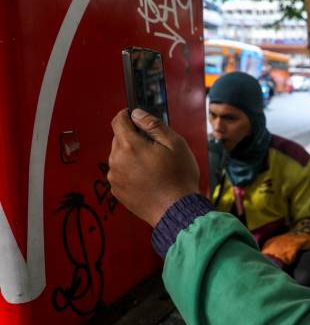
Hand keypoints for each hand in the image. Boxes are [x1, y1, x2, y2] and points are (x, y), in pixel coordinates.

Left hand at [108, 109, 199, 226]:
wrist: (177, 210)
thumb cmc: (179, 178)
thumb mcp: (175, 144)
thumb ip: (153, 125)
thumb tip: (137, 114)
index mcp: (130, 146)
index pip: (118, 121)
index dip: (127, 115)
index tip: (135, 116)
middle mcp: (117, 160)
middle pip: (119, 139)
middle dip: (134, 138)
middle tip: (155, 148)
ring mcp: (115, 177)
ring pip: (120, 157)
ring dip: (132, 156)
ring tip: (154, 167)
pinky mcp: (117, 191)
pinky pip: (121, 173)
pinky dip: (131, 172)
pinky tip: (149, 179)